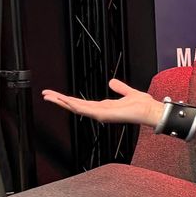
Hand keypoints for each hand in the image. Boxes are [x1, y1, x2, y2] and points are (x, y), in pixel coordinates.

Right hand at [42, 79, 162, 126]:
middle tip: (45, 94)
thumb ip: (120, 87)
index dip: (68, 99)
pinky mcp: (104, 115)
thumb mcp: (128, 92)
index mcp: (103, 106)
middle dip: (59, 100)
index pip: (81, 103)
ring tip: (49, 96)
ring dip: (62, 102)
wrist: (150, 110)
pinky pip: (87, 110)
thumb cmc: (143, 105)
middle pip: (74, 105)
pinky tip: (66, 101)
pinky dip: (75, 105)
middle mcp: (99, 111)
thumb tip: (111, 81)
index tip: (56, 94)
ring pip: (77, 108)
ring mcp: (100, 114)